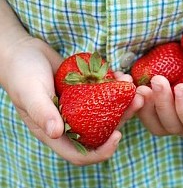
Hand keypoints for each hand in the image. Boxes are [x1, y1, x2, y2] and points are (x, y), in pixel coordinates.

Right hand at [0, 37, 142, 164]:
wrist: (25, 52)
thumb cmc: (22, 73)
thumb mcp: (29, 93)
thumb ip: (42, 112)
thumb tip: (55, 133)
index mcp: (55, 131)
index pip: (80, 153)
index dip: (101, 151)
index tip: (118, 136)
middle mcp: (70, 121)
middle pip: (101, 130)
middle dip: (122, 118)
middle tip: (138, 101)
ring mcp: (80, 106)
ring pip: (107, 110)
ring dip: (124, 100)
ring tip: (131, 84)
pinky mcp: (85, 90)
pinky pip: (105, 93)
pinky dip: (115, 86)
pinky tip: (122, 75)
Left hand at [136, 47, 182, 136]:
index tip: (181, 86)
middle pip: (172, 126)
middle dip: (162, 105)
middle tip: (156, 81)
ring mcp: (177, 115)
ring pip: (156, 122)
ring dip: (146, 106)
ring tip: (139, 85)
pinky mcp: (166, 104)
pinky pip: (148, 108)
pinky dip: (139, 99)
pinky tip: (132, 82)